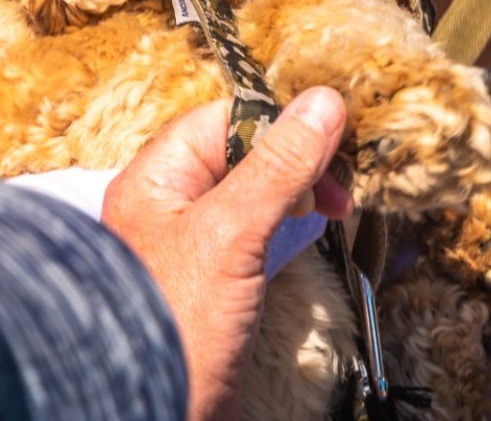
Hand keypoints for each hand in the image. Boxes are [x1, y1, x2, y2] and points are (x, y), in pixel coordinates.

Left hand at [101, 87, 351, 420]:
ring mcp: (190, 247)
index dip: (280, 123)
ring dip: (296, 193)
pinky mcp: (212, 285)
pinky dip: (285, 227)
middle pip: (241, 155)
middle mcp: (168, 206)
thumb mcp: (232, 233)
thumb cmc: (178, 322)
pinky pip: (254, 234)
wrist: (151, 414)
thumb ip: (278, 166)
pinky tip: (306, 235)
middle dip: (296, 161)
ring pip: (252, 194)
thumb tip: (325, 101)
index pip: (225, 120)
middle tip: (340, 188)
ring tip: (333, 210)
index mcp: (156, 180)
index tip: (334, 142)